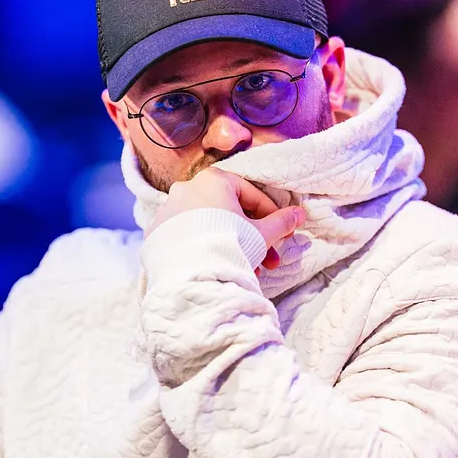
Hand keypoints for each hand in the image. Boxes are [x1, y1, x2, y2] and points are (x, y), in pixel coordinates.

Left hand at [149, 167, 304, 270]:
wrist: (190, 277)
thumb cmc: (229, 246)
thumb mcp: (262, 233)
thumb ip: (281, 221)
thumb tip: (300, 214)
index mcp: (213, 180)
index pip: (251, 194)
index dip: (271, 215)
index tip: (283, 233)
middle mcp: (186, 188)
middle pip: (229, 212)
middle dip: (252, 237)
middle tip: (268, 259)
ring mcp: (168, 210)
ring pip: (209, 227)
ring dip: (232, 245)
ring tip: (247, 270)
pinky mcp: (156, 233)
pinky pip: (189, 238)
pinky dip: (206, 249)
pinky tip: (220, 268)